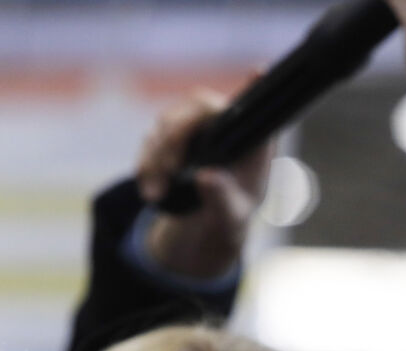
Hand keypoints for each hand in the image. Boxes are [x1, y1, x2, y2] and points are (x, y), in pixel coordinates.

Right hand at [136, 87, 273, 279]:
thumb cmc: (231, 214)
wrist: (205, 225)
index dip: (254, 85)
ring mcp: (193, 127)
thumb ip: (222, 198)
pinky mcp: (168, 138)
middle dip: (176, 136)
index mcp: (248, 139)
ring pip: (166, 124)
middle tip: (170, 170)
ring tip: (157, 193)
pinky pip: (149, 142)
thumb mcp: (231, 217)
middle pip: (194, 107)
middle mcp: (221, 124)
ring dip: (156, 158)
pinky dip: (145, 166)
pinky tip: (150, 192)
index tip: (260, 70)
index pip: (249, 106)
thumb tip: (205, 177)